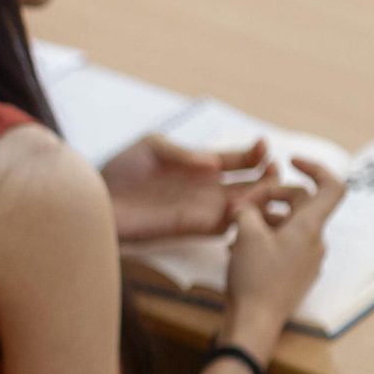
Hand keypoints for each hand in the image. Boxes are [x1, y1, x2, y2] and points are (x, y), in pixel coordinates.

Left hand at [102, 135, 292, 242]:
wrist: (98, 199)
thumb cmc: (120, 170)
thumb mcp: (151, 147)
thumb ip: (182, 152)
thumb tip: (212, 162)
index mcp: (202, 164)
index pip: (241, 159)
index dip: (256, 154)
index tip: (263, 147)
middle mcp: (208, 187)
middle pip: (253, 184)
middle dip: (269, 179)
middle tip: (275, 173)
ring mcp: (204, 208)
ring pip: (247, 207)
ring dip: (261, 200)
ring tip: (266, 191)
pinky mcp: (194, 227)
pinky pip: (227, 226)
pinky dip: (241, 219)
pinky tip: (245, 210)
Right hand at [224, 159, 346, 356]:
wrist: (256, 321)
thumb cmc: (255, 278)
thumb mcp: (245, 234)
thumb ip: (248, 209)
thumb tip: (248, 204)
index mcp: (309, 227)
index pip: (331, 187)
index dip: (315, 167)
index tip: (290, 162)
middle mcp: (314, 241)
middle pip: (300, 202)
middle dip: (270, 195)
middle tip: (240, 204)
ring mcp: (306, 258)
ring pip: (288, 223)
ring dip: (262, 218)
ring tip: (233, 230)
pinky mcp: (295, 272)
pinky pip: (282, 243)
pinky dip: (262, 237)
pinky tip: (237, 248)